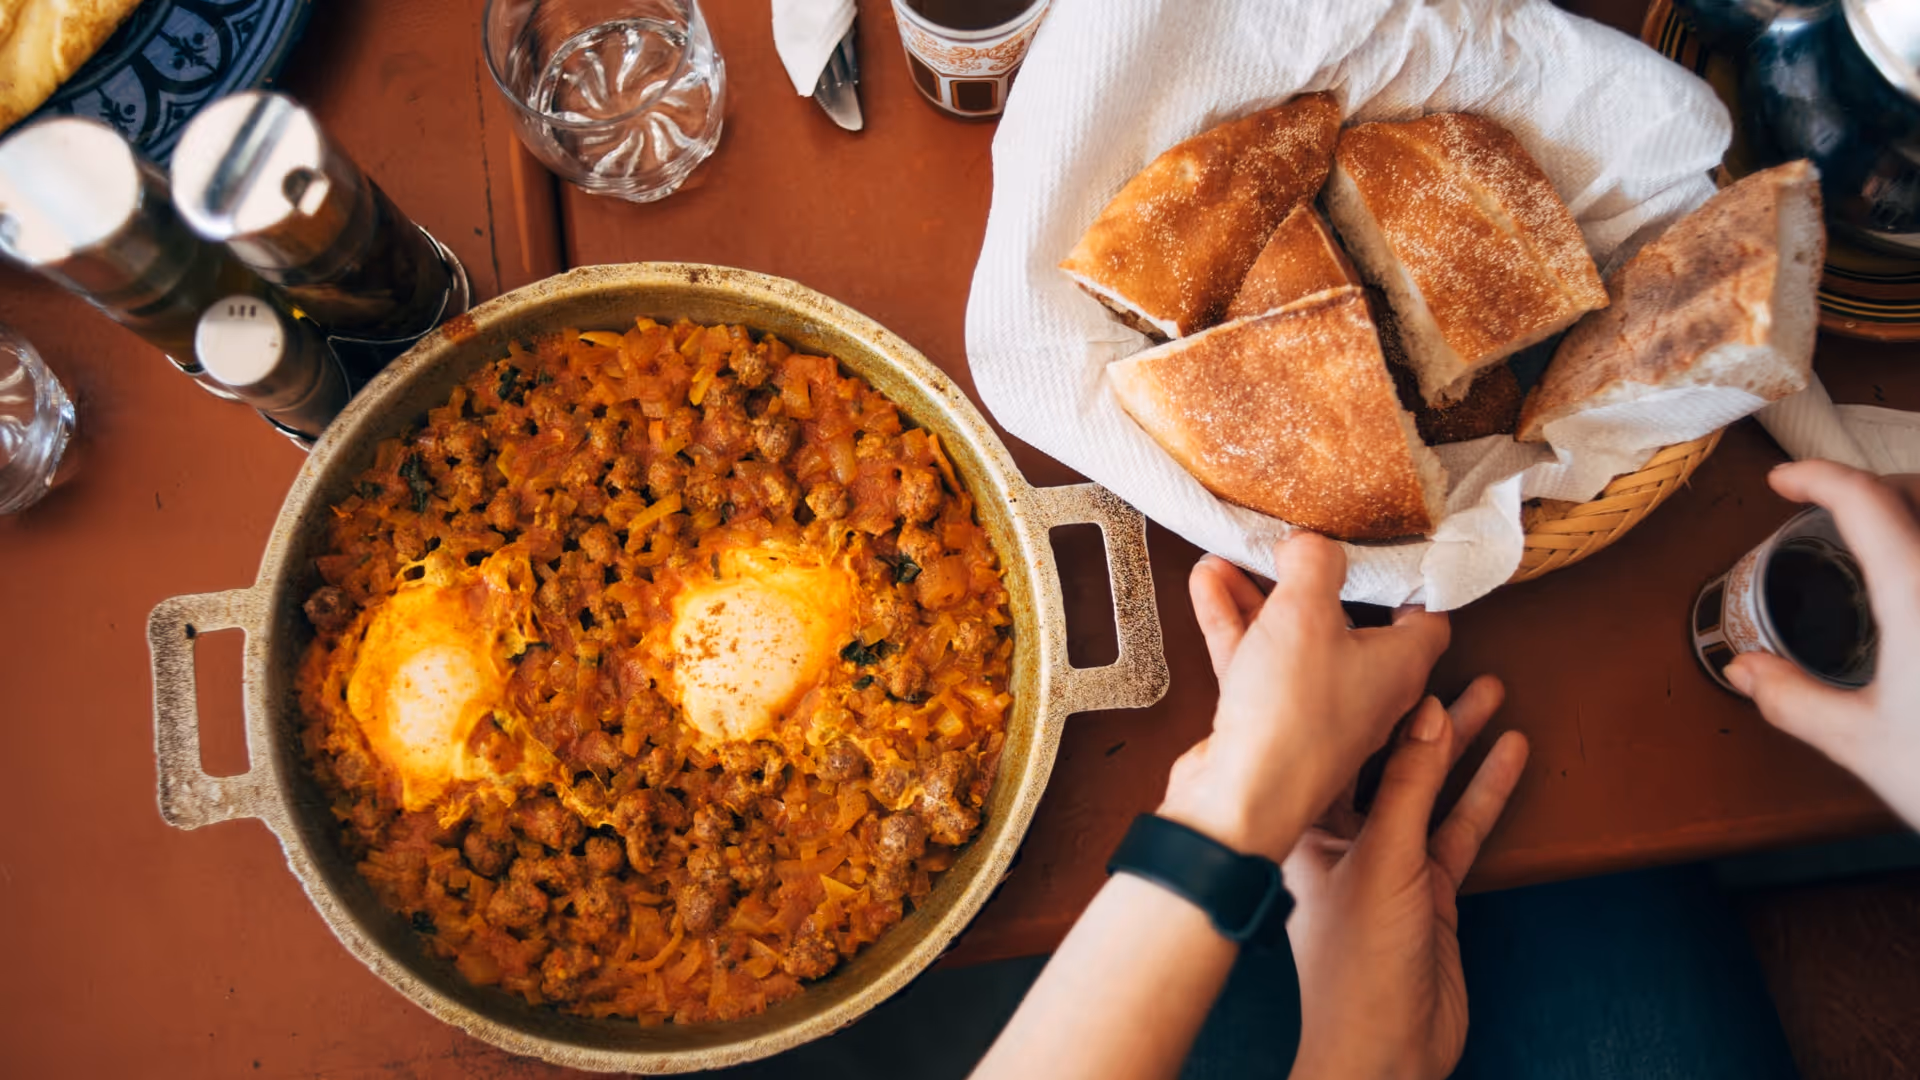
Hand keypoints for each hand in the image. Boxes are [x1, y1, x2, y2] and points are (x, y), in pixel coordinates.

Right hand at [1158, 535, 1451, 861]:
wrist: (1241, 798)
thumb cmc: (1293, 713)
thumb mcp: (1306, 611)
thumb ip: (1314, 562)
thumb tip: (1312, 544)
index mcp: (1400, 665)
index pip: (1424, 615)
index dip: (1402, 576)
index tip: (1376, 543)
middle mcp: (1366, 690)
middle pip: (1347, 620)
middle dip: (1312, 577)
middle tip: (1291, 542)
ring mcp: (1315, 708)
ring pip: (1292, 638)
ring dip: (1261, 596)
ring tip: (1230, 554)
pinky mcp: (1270, 722)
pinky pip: (1256, 660)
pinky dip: (1235, 624)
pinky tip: (1207, 585)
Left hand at [1286, 681, 1529, 1079]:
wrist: (1384, 1050)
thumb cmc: (1356, 967)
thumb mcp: (1385, 860)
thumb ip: (1410, 787)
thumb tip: (1426, 715)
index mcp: (1304, 823)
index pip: (1330, 742)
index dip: (1359, 698)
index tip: (1386, 653)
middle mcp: (1340, 834)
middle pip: (1383, 755)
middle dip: (1417, 710)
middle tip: (1447, 659)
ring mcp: (1388, 860)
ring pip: (1427, 784)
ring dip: (1460, 742)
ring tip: (1491, 689)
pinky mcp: (1429, 887)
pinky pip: (1458, 825)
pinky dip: (1485, 790)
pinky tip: (1511, 754)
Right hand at [1725, 461, 1919, 827]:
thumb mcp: (1866, 744)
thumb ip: (1796, 701)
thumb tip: (1746, 671)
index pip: (1866, 500)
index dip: (1818, 475)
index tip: (1782, 480)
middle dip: (1873, 485)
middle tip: (1831, 511)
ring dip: (1913, 514)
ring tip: (1883, 541)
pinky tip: (1913, 587)